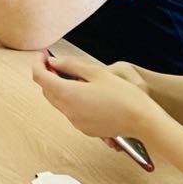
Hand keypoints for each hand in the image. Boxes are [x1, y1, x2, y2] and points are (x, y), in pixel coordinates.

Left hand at [31, 51, 161, 142]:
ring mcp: (76, 123)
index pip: (40, 77)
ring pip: (58, 102)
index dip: (39, 63)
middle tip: (54, 62)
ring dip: (58, 88)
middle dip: (47, 75)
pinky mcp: (86, 130)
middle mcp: (68, 111)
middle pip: (47, 91)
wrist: (143, 121)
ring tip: (69, 75)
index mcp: (67, 94)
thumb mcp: (97, 73)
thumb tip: (53, 62)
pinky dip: (70, 100)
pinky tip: (82, 92)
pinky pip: (71, 112)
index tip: (44, 54)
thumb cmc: (124, 95)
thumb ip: (70, 66)